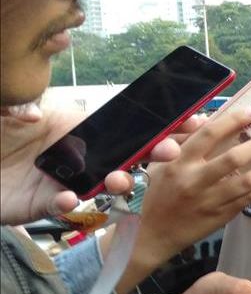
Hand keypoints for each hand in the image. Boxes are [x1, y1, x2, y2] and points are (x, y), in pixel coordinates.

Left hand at [0, 102, 178, 224]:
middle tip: (170, 151)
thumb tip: (44, 87)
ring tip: (118, 179)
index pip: (128, 124)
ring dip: (119, 181)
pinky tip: (68, 197)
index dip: (161, 123)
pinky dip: (69, 202)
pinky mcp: (45, 204)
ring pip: (105, 183)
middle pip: (128, 154)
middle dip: (155, 153)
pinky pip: (64, 206)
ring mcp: (67, 180)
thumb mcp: (13, 107)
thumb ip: (29, 101)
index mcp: (81, 127)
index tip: (190, 119)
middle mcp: (82, 154)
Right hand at [126, 107, 250, 284]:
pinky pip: (248, 199)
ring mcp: (209, 200)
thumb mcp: (160, 164)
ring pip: (247, 182)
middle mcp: (195, 180)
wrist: (153, 234)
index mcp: (179, 162)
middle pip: (233, 158)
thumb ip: (184, 142)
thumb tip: (207, 119)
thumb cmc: (158, 193)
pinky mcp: (220, 216)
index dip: (234, 120)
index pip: (209, 134)